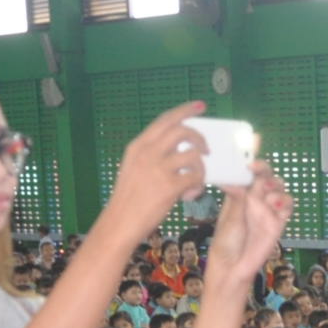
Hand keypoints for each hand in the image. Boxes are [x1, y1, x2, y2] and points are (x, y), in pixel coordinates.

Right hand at [101, 102, 210, 240]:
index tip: (200, 106)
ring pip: (192, 155)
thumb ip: (152, 155)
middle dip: (199, 137)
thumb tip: (180, 150)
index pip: (165, 120)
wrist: (121, 221)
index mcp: (138, 145)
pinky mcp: (169, 186)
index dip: (185, 110)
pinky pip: (195, 177)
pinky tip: (190, 195)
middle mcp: (148, 152)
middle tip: (206, 150)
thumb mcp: (134, 168)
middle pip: (181, 131)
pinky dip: (198, 185)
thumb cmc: (129, 198)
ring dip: (200, 167)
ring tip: (195, 181)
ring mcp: (158, 168)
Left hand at [205, 163, 293, 288]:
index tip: (250, 164)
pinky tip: (277, 205)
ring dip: (276, 186)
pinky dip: (286, 202)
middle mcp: (255, 200)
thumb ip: (237, 199)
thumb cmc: (226, 243)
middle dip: (266, 171)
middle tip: (260, 175)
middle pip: (267, 177)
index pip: (249, 174)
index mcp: (240, 194)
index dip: (252, 166)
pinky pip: (287, 207)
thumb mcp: (229, 218)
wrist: (233, 267)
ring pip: (279, 189)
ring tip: (267, 194)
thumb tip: (234, 180)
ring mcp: (267, 211)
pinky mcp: (278, 223)